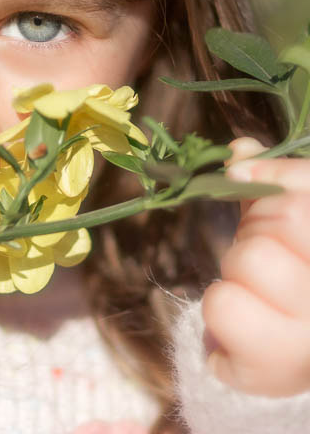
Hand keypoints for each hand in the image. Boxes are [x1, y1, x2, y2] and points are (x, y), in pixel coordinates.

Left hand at [202, 137, 309, 396]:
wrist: (288, 354)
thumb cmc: (291, 272)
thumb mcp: (290, 217)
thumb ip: (272, 180)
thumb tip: (239, 152)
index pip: (303, 195)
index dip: (272, 180)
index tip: (251, 185)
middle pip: (283, 216)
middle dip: (258, 224)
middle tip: (264, 249)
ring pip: (250, 256)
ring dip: (237, 263)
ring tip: (255, 287)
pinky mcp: (270, 368)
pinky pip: (222, 304)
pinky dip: (219, 303)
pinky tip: (241, 318)